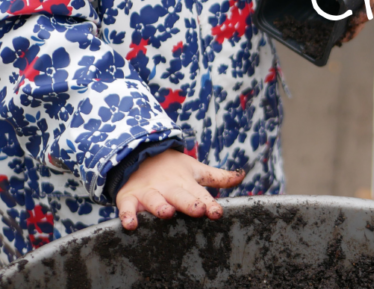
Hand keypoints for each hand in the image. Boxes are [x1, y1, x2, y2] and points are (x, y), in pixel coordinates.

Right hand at [116, 149, 244, 230]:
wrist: (141, 154)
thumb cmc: (173, 168)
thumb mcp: (196, 170)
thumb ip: (218, 177)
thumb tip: (242, 176)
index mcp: (186, 183)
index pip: (200, 195)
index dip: (209, 204)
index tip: (217, 213)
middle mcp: (169, 188)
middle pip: (180, 196)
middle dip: (188, 203)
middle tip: (198, 210)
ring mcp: (149, 193)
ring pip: (154, 200)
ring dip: (160, 206)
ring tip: (166, 213)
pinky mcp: (130, 197)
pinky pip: (127, 208)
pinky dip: (127, 215)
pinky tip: (131, 224)